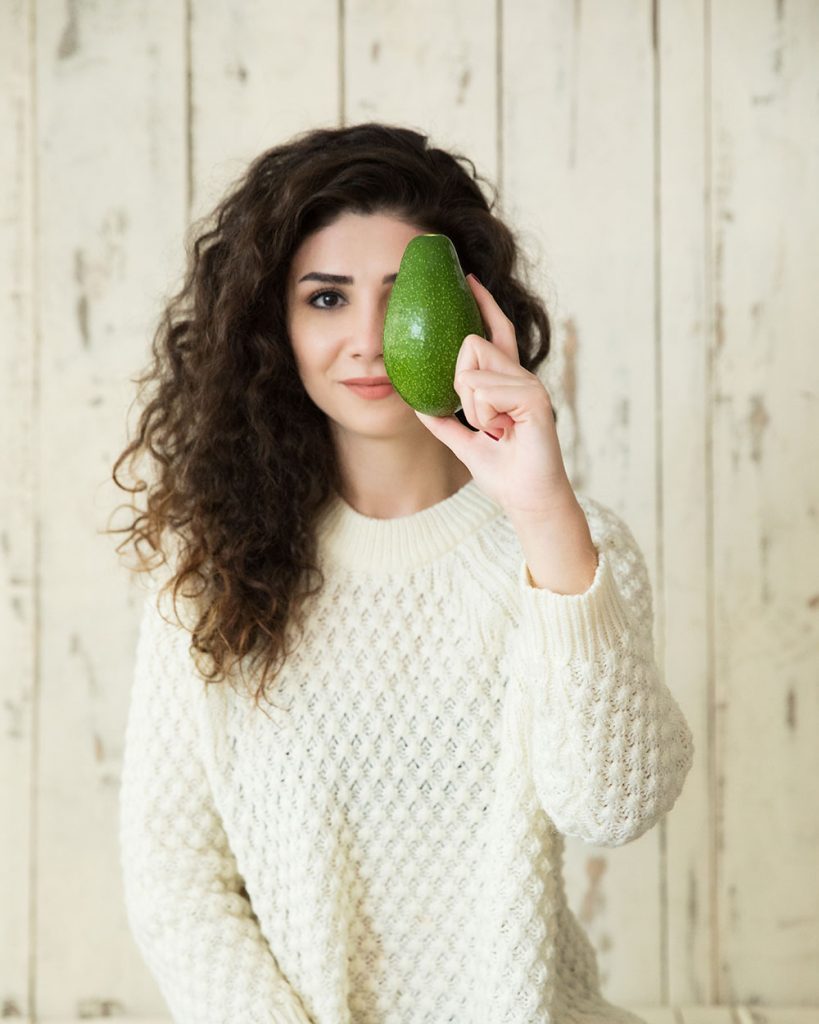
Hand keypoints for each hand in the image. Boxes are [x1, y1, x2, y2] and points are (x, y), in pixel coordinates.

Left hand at [414, 274, 576, 520]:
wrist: (527, 498)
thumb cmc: (504, 473)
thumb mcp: (463, 443)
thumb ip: (444, 422)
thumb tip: (418, 406)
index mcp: (506, 382)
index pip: (496, 332)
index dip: (483, 305)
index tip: (470, 279)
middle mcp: (520, 376)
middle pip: (472, 345)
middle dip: (461, 385)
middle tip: (482, 421)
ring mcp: (529, 384)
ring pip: (473, 372)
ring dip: (473, 409)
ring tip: (495, 430)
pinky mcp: (534, 397)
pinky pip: (485, 391)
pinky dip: (485, 415)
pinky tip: (503, 431)